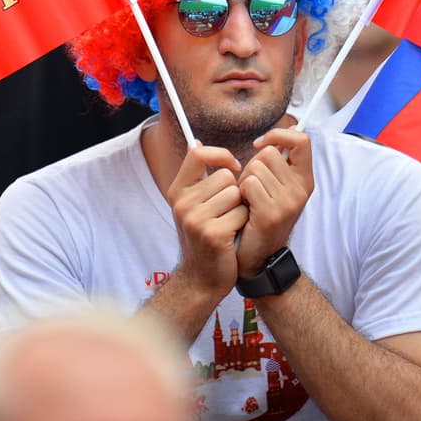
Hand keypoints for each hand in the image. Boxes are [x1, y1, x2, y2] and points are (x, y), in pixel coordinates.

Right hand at [165, 142, 247, 300]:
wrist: (202, 278)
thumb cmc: (204, 236)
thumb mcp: (193, 204)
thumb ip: (196, 177)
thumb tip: (196, 143)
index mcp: (177, 191)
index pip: (198, 154)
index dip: (221, 155)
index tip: (234, 168)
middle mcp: (182, 203)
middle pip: (225, 176)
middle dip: (234, 192)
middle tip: (226, 212)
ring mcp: (195, 219)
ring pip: (236, 194)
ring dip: (240, 208)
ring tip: (229, 224)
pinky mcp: (212, 234)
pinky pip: (242, 213)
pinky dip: (243, 224)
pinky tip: (233, 236)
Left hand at [235, 127, 313, 276]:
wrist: (257, 257)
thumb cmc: (260, 215)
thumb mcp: (278, 186)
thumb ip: (283, 159)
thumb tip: (290, 127)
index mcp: (305, 179)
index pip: (301, 140)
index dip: (278, 135)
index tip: (259, 144)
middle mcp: (301, 189)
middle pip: (269, 153)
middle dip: (252, 165)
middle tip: (252, 189)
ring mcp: (288, 202)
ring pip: (255, 168)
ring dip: (244, 181)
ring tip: (249, 201)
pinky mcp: (271, 213)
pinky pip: (248, 184)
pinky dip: (240, 194)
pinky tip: (245, 209)